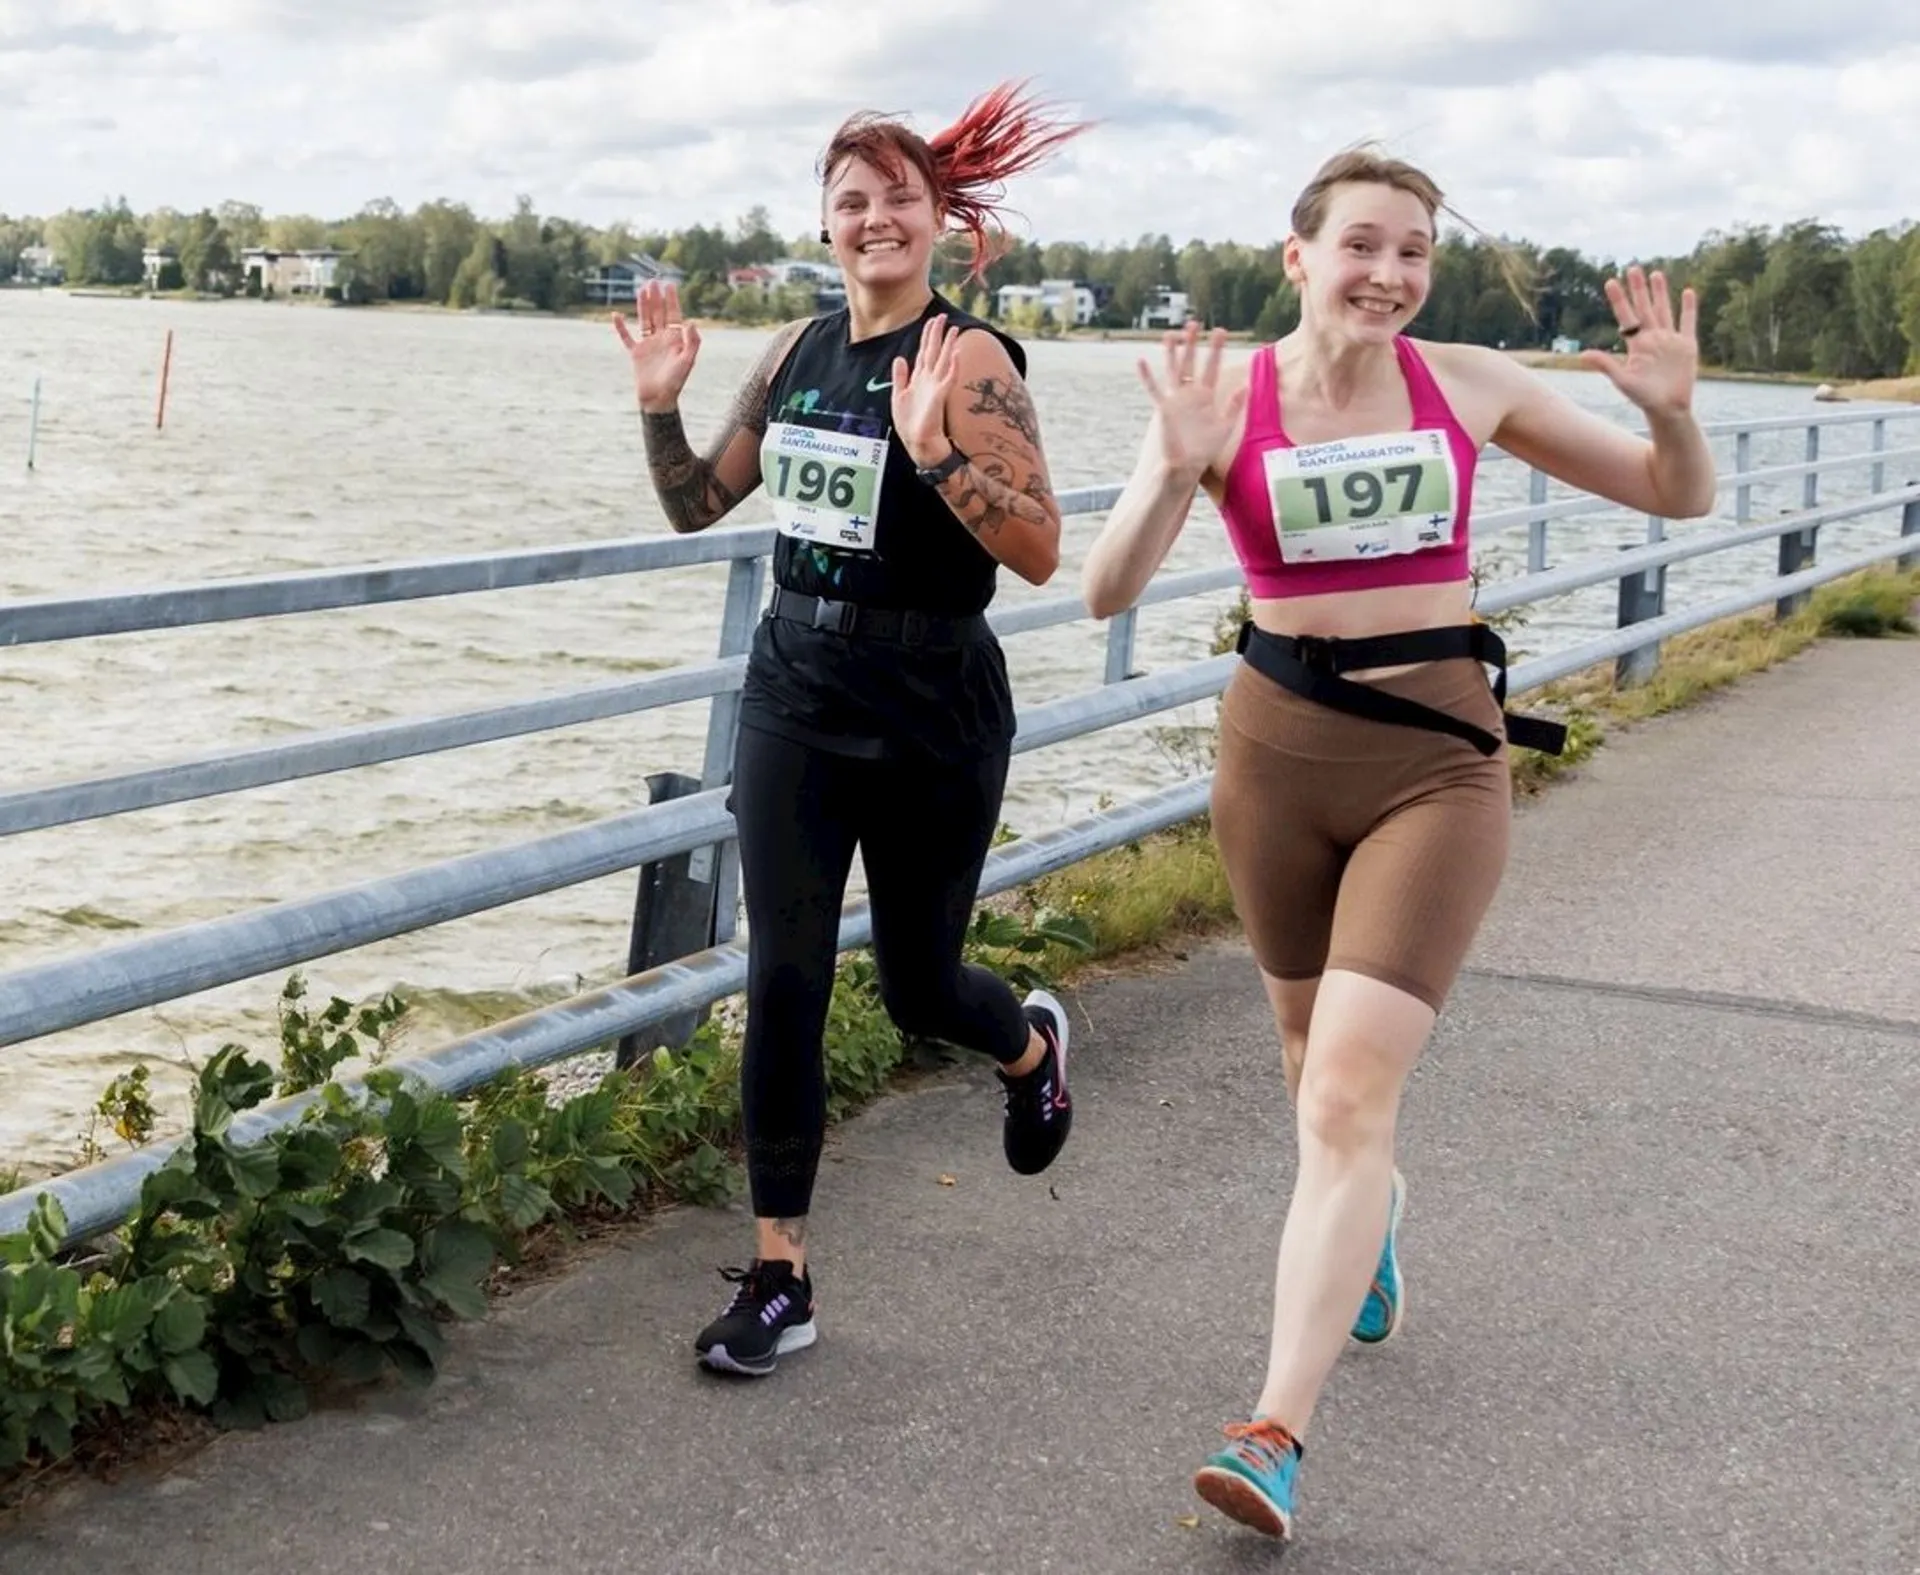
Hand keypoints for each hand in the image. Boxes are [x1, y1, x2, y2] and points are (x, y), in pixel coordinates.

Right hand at [613, 280, 700, 412]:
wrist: (659, 399)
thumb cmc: (676, 382)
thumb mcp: (688, 361)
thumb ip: (692, 342)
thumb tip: (690, 321)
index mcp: (675, 340)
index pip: (673, 315)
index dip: (672, 300)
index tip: (670, 285)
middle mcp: (662, 339)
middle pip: (659, 313)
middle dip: (657, 298)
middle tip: (653, 281)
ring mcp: (648, 345)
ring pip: (645, 320)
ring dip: (643, 305)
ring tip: (642, 289)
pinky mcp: (636, 353)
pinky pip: (626, 337)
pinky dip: (620, 327)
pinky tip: (616, 315)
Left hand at [890, 314, 961, 467]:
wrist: (918, 442)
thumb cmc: (910, 423)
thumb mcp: (899, 396)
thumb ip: (900, 377)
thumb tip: (900, 358)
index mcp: (919, 378)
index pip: (924, 352)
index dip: (927, 336)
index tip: (932, 320)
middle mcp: (929, 380)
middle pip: (934, 351)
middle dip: (938, 334)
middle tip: (943, 316)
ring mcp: (936, 387)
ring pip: (944, 360)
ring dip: (949, 345)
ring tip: (955, 330)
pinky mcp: (940, 396)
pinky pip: (948, 378)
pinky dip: (953, 366)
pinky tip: (956, 354)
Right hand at [1136, 321, 1246, 477]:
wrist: (1188, 465)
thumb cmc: (1207, 448)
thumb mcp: (1226, 426)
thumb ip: (1235, 406)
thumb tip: (1247, 386)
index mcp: (1207, 396)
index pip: (1212, 367)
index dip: (1216, 350)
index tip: (1220, 331)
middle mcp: (1190, 393)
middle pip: (1191, 363)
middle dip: (1193, 344)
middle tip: (1195, 323)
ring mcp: (1176, 399)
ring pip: (1173, 370)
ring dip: (1172, 353)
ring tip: (1171, 334)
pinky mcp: (1163, 408)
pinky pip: (1153, 390)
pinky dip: (1146, 377)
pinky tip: (1141, 361)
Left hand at [1579, 266, 1697, 415]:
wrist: (1668, 409)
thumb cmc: (1643, 398)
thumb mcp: (1623, 380)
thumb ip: (1605, 365)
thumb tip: (1582, 354)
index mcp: (1636, 345)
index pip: (1626, 316)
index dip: (1619, 299)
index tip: (1610, 281)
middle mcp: (1652, 338)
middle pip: (1644, 308)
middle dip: (1638, 289)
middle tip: (1632, 267)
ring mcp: (1669, 340)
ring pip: (1664, 310)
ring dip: (1660, 292)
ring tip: (1656, 273)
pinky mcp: (1687, 345)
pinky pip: (1688, 322)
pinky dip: (1688, 308)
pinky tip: (1687, 292)